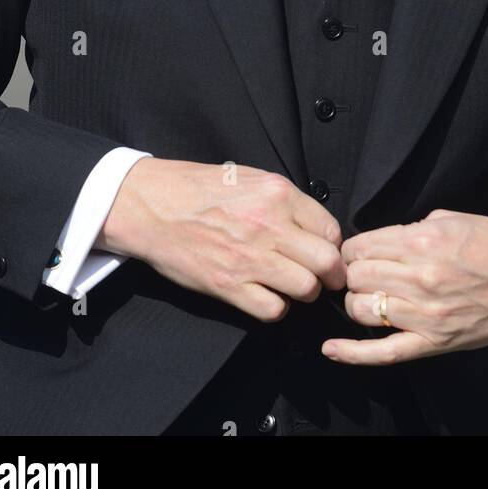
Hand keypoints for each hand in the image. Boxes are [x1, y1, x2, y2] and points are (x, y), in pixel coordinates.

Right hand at [98, 159, 345, 320]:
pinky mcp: (229, 286)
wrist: (153, 206)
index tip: (327, 253)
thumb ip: (285, 201)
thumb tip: (315, 227)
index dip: (334, 246)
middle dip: (332, 275)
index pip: (331, 230)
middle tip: (326, 279)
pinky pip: (273, 310)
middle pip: (327, 262)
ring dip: (305, 292)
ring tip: (293, 286)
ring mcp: (250, 258)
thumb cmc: (200, 189)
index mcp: (278, 194)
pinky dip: (277, 308)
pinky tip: (267, 295)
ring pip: (306, 289)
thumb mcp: (251, 178)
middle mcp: (269, 225)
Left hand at [321, 210, 487, 364]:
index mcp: (425, 240)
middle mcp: (421, 277)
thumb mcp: (457, 219)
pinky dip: (352, 353)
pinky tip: (330, 349)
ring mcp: (426, 314)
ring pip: (363, 309)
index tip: (357, 251)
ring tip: (369, 296)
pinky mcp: (434, 343)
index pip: (362, 246)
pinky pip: (383, 353)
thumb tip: (386, 239)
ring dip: (358, 301)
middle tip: (364, 272)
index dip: (353, 249)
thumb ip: (416, 228)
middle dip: (353, 273)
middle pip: (357, 277)